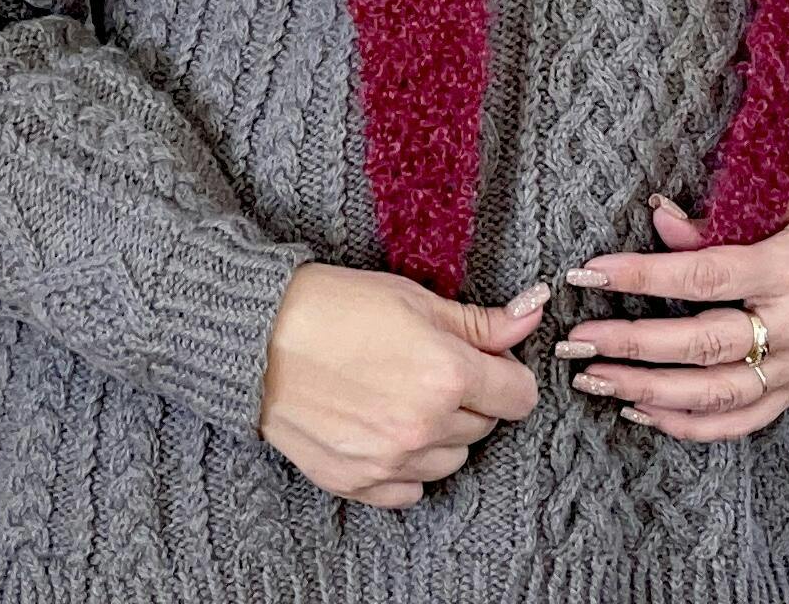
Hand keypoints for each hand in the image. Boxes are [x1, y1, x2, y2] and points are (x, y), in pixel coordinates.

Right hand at [256, 261, 546, 505]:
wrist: (257, 339)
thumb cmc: (336, 307)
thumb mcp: (414, 299)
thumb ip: (479, 321)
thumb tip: (531, 317)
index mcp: (449, 375)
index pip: (519, 396)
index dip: (505, 373)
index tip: (485, 361)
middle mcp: (426, 427)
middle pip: (484, 427)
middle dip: (470, 399)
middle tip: (429, 367)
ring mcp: (391, 462)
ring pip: (450, 461)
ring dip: (439, 434)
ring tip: (400, 395)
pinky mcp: (358, 483)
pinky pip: (409, 490)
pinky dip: (405, 466)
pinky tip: (381, 427)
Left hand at [552, 189, 788, 439]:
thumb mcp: (776, 204)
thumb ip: (716, 219)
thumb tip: (658, 219)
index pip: (706, 275)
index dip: (645, 275)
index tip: (591, 272)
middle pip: (704, 345)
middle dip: (634, 345)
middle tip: (579, 340)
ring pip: (715, 393)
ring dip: (648, 391)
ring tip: (596, 379)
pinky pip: (737, 422)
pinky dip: (687, 425)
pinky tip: (640, 411)